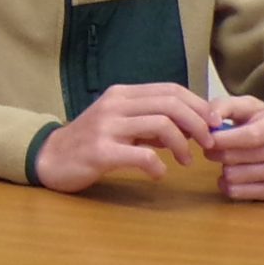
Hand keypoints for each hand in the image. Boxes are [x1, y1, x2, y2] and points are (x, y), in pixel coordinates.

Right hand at [34, 82, 220, 193]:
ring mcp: (106, 127)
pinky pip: (142, 156)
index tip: (214, 124)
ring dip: (183, 144)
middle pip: (171, 104)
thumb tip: (192, 126)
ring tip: (186, 160)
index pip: (171, 90)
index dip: (199, 105)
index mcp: (122, 94)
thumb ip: (151, 121)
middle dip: (199, 124)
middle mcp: (115, 105)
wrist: (49, 158)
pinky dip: (159, 166)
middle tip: (208, 143)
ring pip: (161, 125)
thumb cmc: (89, 142)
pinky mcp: (100, 152)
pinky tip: (159, 174)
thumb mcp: (120, 123)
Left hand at [205, 97, 263, 201]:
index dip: (222, 140)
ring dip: (223, 169)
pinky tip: (231, 175)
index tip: (207, 139)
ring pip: (235, 177)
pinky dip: (227, 185)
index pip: (249, 136)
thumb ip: (224, 106)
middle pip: (237, 158)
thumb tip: (208, 121)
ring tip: (227, 160)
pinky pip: (238, 193)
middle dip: (216, 153)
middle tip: (211, 148)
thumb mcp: (250, 106)